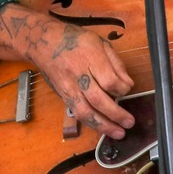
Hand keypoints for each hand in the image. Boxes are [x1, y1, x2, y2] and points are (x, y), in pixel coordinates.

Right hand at [0, 5, 135, 136]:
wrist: (43, 43)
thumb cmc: (74, 40)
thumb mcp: (99, 42)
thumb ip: (115, 63)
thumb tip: (127, 84)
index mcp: (90, 57)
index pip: (109, 80)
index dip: (122, 89)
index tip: (127, 89)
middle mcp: (78, 74)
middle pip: (98, 99)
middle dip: (116, 114)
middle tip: (129, 122)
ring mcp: (69, 87)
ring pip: (85, 112)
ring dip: (103, 126)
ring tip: (118, 133)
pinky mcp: (63, 96)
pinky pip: (78, 113)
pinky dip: (91, 124)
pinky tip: (102, 128)